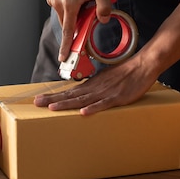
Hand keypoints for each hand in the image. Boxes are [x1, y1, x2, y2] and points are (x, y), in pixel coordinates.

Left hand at [33, 53, 156, 114]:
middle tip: (37, 103)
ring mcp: (105, 93)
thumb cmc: (124, 73)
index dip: (53, 95)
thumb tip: (81, 94)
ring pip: (82, 100)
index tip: (39, 99)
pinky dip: (93, 108)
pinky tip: (84, 112)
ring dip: (67, 104)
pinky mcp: (117, 98)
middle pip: (70, 95)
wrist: (142, 65)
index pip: (68, 91)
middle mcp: (94, 88)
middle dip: (53, 99)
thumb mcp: (105, 79)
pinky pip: (103, 104)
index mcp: (91, 85)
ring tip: (53, 107)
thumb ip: (93, 87)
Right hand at [47, 0, 111, 61]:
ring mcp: (54, 0)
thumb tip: (103, 20)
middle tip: (88, 10)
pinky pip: (62, 9)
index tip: (63, 58)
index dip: (67, 46)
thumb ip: (104, 6)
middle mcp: (58, 3)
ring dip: (75, 14)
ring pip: (66, 16)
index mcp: (69, 4)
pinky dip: (70, 8)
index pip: (68, 31)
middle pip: (69, 24)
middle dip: (78, 23)